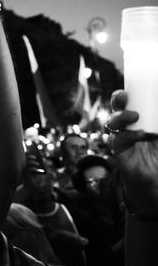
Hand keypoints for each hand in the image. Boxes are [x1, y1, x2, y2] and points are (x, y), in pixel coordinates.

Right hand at [106, 90, 157, 214]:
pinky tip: (140, 134)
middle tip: (124, 96)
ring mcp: (120, 137)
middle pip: (116, 108)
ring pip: (112, 122)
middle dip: (117, 100)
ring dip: (121, 117)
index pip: (127, 102)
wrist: (156, 177)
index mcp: (137, 118)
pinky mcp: (118, 151)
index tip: (129, 88)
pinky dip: (129, 135)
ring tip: (134, 116)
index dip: (124, 94)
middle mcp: (125, 125)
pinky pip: (118, 140)